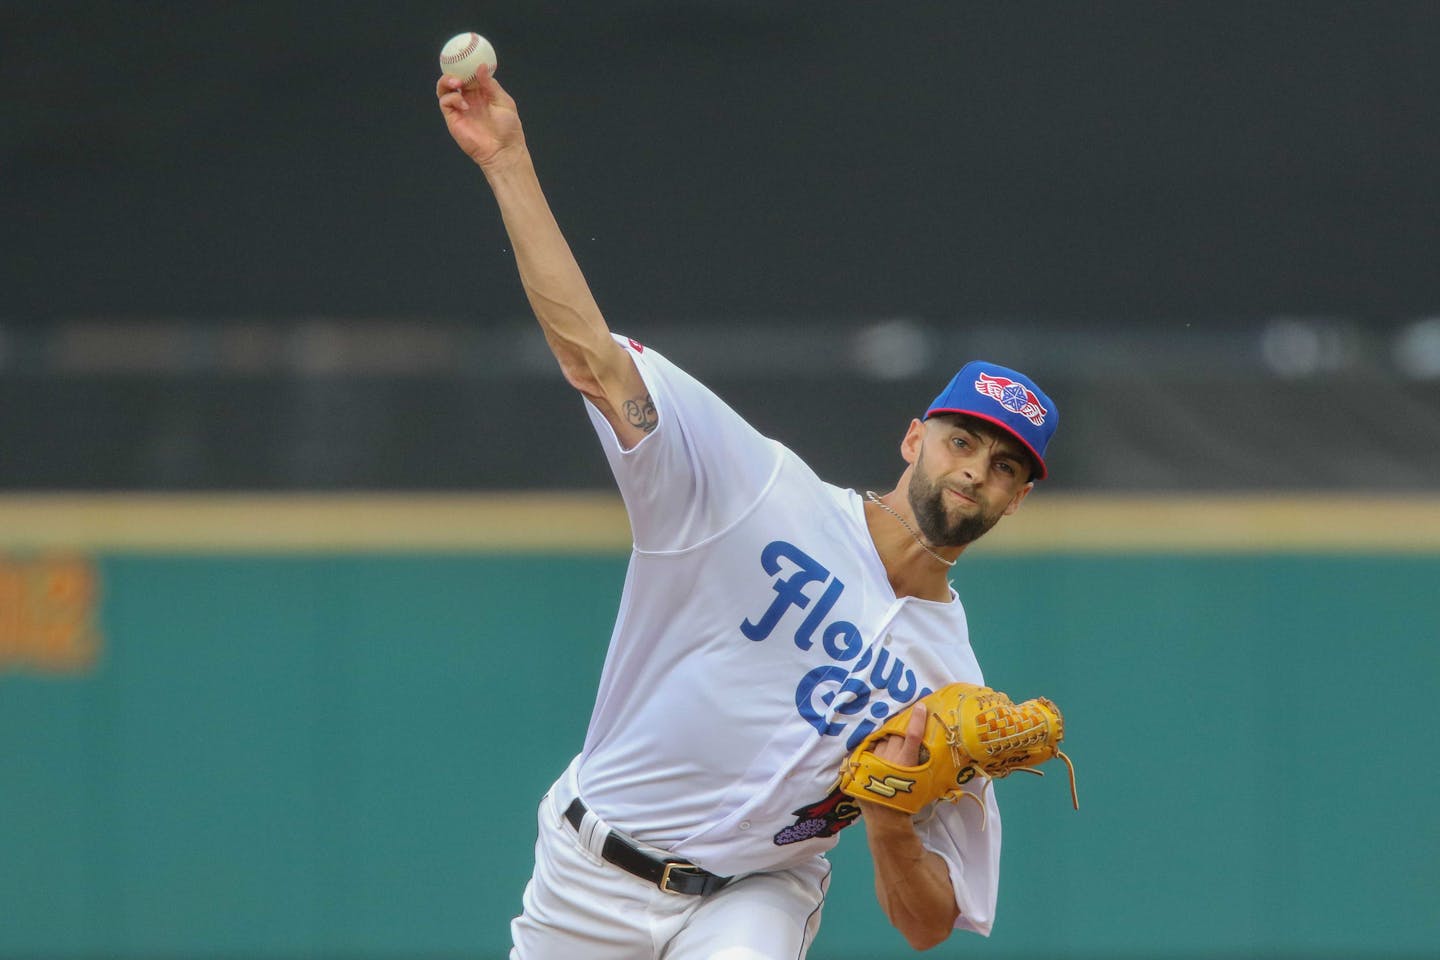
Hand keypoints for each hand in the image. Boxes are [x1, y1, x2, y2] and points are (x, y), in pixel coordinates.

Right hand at [436, 67, 524, 168]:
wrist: (503, 150)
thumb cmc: (508, 128)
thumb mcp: (503, 102)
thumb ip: (490, 85)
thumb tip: (481, 66)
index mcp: (481, 93)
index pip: (468, 74)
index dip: (465, 64)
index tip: (465, 53)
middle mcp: (468, 98)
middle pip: (453, 78)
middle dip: (452, 70)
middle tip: (459, 68)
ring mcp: (459, 108)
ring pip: (444, 89)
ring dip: (447, 81)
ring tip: (458, 82)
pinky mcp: (453, 119)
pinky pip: (445, 103)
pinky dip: (452, 98)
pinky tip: (465, 104)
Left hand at [858, 701, 928, 823]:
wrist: (885, 818)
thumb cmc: (909, 802)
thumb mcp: (923, 784)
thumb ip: (924, 764)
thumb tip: (932, 752)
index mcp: (906, 761)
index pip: (913, 734)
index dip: (917, 719)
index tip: (921, 707)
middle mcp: (889, 756)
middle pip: (895, 733)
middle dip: (900, 729)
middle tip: (904, 726)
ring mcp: (874, 758)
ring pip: (881, 739)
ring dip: (887, 738)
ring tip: (890, 742)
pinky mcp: (862, 763)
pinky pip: (869, 747)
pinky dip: (875, 746)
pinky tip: (878, 750)